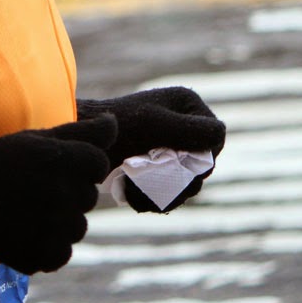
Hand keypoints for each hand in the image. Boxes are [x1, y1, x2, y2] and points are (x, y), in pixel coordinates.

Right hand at [0, 114, 116, 274]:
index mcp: (62, 160)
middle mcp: (63, 194)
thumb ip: (80, 131)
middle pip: (89, 196)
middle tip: (34, 186)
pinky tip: (24, 230)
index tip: (54, 164)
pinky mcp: (44, 256)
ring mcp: (54, 229)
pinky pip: (63, 252)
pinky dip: (48, 244)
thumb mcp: (35, 138)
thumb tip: (113, 122)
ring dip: (60, 219)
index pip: (98, 163)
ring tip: (26, 209)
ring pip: (78, 226)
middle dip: (69, 190)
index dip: (79, 162)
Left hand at [76, 86, 225, 213]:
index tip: (175, 164)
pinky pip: (174, 189)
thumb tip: (220, 133)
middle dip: (180, 182)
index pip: (216, 136)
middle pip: (204, 164)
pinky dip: (157, 199)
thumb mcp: (154, 126)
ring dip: (166, 194)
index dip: (201, 156)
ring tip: (137, 194)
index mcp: (187, 103)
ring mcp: (173, 144)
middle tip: (152, 187)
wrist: (81, 142)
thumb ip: (188, 129)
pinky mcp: (160, 163)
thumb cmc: (115, 127)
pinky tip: (134, 198)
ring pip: (190, 182)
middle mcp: (184, 121)